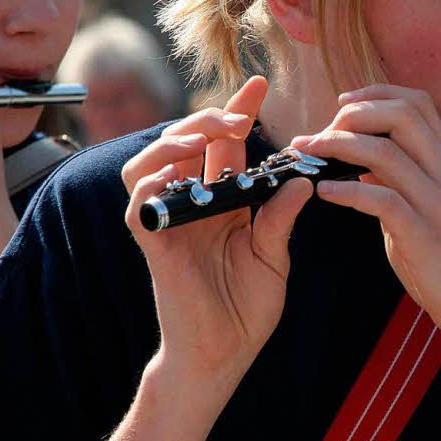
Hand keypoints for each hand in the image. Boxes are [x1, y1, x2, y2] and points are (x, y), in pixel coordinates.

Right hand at [122, 76, 312, 387]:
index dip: (237, 113)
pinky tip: (177, 173)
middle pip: (186, 143)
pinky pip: (138, 204)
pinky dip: (151, 183)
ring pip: (150, 162)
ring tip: (207, 135)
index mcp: (224, 202)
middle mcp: (193, 204)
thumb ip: (280, 218)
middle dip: (209, 119)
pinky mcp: (154, 244)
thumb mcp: (273, 257)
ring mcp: (169, 221)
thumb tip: (302, 182)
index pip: (225, 146)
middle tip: (240, 114)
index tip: (259, 84)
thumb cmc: (247, 310)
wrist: (223, 356)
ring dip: (174, 141)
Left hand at [290, 84, 440, 339]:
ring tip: (309, 154)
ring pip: (385, 153)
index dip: (377, 93)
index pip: (417, 103)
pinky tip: (324, 191)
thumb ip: (400, 175)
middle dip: (353, 115)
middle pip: (401, 116)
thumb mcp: (428, 202)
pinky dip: (347, 190)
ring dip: (338, 147)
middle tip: (320, 133)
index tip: (343, 102)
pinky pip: (381, 200)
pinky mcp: (423, 235)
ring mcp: (436, 203)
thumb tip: (359, 154)